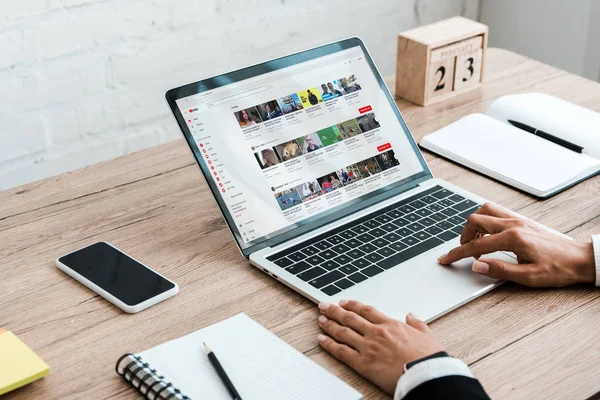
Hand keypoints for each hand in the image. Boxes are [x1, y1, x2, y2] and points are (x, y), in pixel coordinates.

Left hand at [317, 300, 443, 394]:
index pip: (366, 311)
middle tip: (324, 306)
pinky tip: (321, 339)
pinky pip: (341, 351)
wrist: (426, 375)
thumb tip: (412, 315)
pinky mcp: (363, 363)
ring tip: (320, 319)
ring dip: (329, 324)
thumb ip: (417, 324)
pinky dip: (329, 344)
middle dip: (335, 311)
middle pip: (350, 318)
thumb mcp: (428, 336)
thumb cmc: (429, 358)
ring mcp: (368, 347)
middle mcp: (376, 333)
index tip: (344, 302)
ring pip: (343, 332)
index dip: (353, 305)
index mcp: (391, 325)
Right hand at [438, 202, 594, 286]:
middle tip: (462, 251)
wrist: (580, 259)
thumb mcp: (528, 277)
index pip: (476, 246)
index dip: (457, 254)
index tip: (445, 259)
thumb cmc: (558, 269)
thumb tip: (477, 266)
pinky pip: (496, 212)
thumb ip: (500, 270)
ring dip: (474, 224)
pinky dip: (485, 220)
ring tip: (474, 241)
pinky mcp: (522, 220)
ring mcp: (518, 220)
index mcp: (513, 238)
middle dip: (463, 236)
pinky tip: (488, 234)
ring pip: (485, 211)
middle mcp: (513, 224)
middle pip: (475, 221)